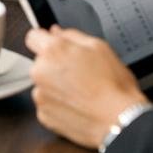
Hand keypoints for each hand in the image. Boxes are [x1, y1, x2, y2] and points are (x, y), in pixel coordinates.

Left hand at [26, 26, 149, 148]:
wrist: (120, 121)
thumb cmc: (113, 87)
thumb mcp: (100, 48)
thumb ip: (72, 35)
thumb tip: (56, 32)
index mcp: (52, 51)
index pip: (33, 37)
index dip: (45, 40)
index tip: (55, 47)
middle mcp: (40, 72)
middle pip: (40, 62)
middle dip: (55, 65)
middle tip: (79, 73)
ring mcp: (40, 95)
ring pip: (44, 83)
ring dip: (56, 85)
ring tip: (82, 92)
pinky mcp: (43, 114)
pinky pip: (48, 103)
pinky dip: (59, 104)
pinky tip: (78, 105)